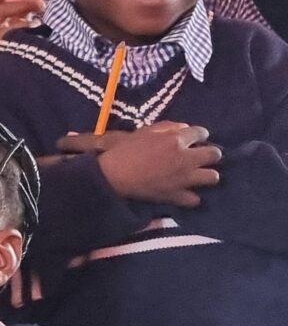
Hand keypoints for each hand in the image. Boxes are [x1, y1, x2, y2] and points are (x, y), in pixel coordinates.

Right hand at [58, 123, 219, 206]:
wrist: (112, 176)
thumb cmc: (124, 150)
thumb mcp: (143, 131)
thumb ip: (166, 127)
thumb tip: (184, 128)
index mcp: (176, 140)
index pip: (202, 132)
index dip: (199, 135)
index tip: (193, 138)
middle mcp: (186, 159)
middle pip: (214, 154)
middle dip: (210, 153)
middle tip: (199, 156)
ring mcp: (183, 179)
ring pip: (212, 177)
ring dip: (206, 175)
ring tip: (197, 175)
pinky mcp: (176, 195)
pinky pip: (195, 199)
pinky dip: (191, 196)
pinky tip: (185, 192)